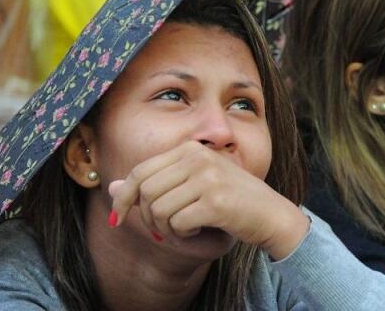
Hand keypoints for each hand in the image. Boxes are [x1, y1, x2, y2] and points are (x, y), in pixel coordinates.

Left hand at [109, 140, 309, 259]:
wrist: (271, 214)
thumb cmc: (231, 201)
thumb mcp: (193, 186)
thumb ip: (156, 184)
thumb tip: (113, 186)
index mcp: (191, 149)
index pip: (141, 171)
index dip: (124, 197)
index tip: (117, 218)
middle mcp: (198, 157)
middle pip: (146, 192)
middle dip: (148, 218)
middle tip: (165, 230)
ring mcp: (208, 177)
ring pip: (159, 209)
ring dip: (167, 229)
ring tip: (186, 229)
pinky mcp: (215, 201)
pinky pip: (178, 224)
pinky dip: (183, 235)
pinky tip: (199, 231)